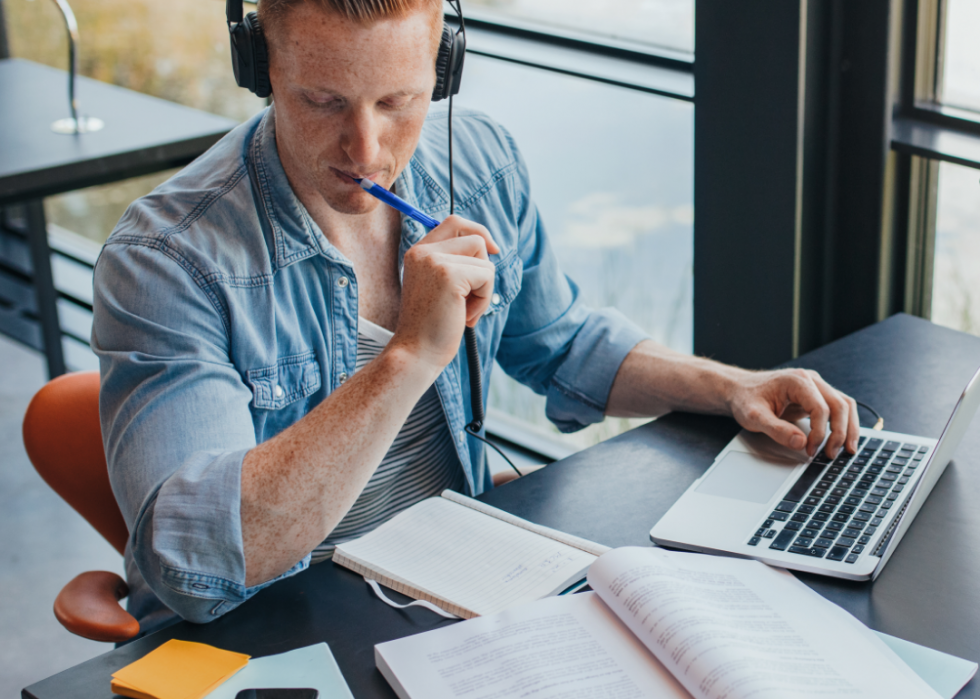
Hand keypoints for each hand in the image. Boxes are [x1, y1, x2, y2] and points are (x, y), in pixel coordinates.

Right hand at [392, 215, 498, 369]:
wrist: (416, 352)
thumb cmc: (431, 327)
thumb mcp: (439, 288)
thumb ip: (454, 264)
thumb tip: (489, 246)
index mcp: (419, 252)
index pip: (454, 222)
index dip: (478, 231)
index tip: (492, 250)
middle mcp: (424, 252)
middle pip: (475, 238)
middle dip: (483, 267)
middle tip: (470, 297)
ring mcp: (435, 261)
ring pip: (484, 259)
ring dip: (483, 288)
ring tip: (464, 310)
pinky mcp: (449, 275)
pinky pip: (487, 276)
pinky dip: (483, 300)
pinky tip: (465, 316)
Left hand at [728, 368, 859, 457]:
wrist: (739, 389)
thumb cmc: (745, 399)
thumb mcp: (754, 417)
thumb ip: (776, 430)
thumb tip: (801, 444)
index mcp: (797, 381)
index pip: (820, 408)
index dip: (819, 433)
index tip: (810, 450)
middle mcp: (811, 380)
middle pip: (840, 405)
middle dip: (840, 433)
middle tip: (831, 454)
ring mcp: (815, 386)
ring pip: (845, 405)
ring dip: (849, 428)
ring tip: (848, 450)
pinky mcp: (816, 395)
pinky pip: (838, 408)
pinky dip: (844, 423)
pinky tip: (843, 440)